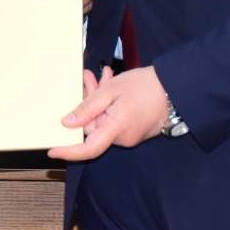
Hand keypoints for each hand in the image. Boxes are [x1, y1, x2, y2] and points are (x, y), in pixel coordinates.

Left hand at [47, 65, 170, 160]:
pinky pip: (115, 120)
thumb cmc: (146, 87)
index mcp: (116, 129)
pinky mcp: (135, 131)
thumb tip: (68, 123)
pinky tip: (112, 86)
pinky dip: (111, 105)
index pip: (89, 148)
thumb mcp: (112, 90)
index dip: (69, 152)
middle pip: (95, 126)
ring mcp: (130, 136)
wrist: (176, 88)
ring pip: (104, 120)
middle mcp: (123, 138)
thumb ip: (88, 107)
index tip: (53, 151)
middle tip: (88, 78)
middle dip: (88, 102)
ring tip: (105, 77)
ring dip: (100, 100)